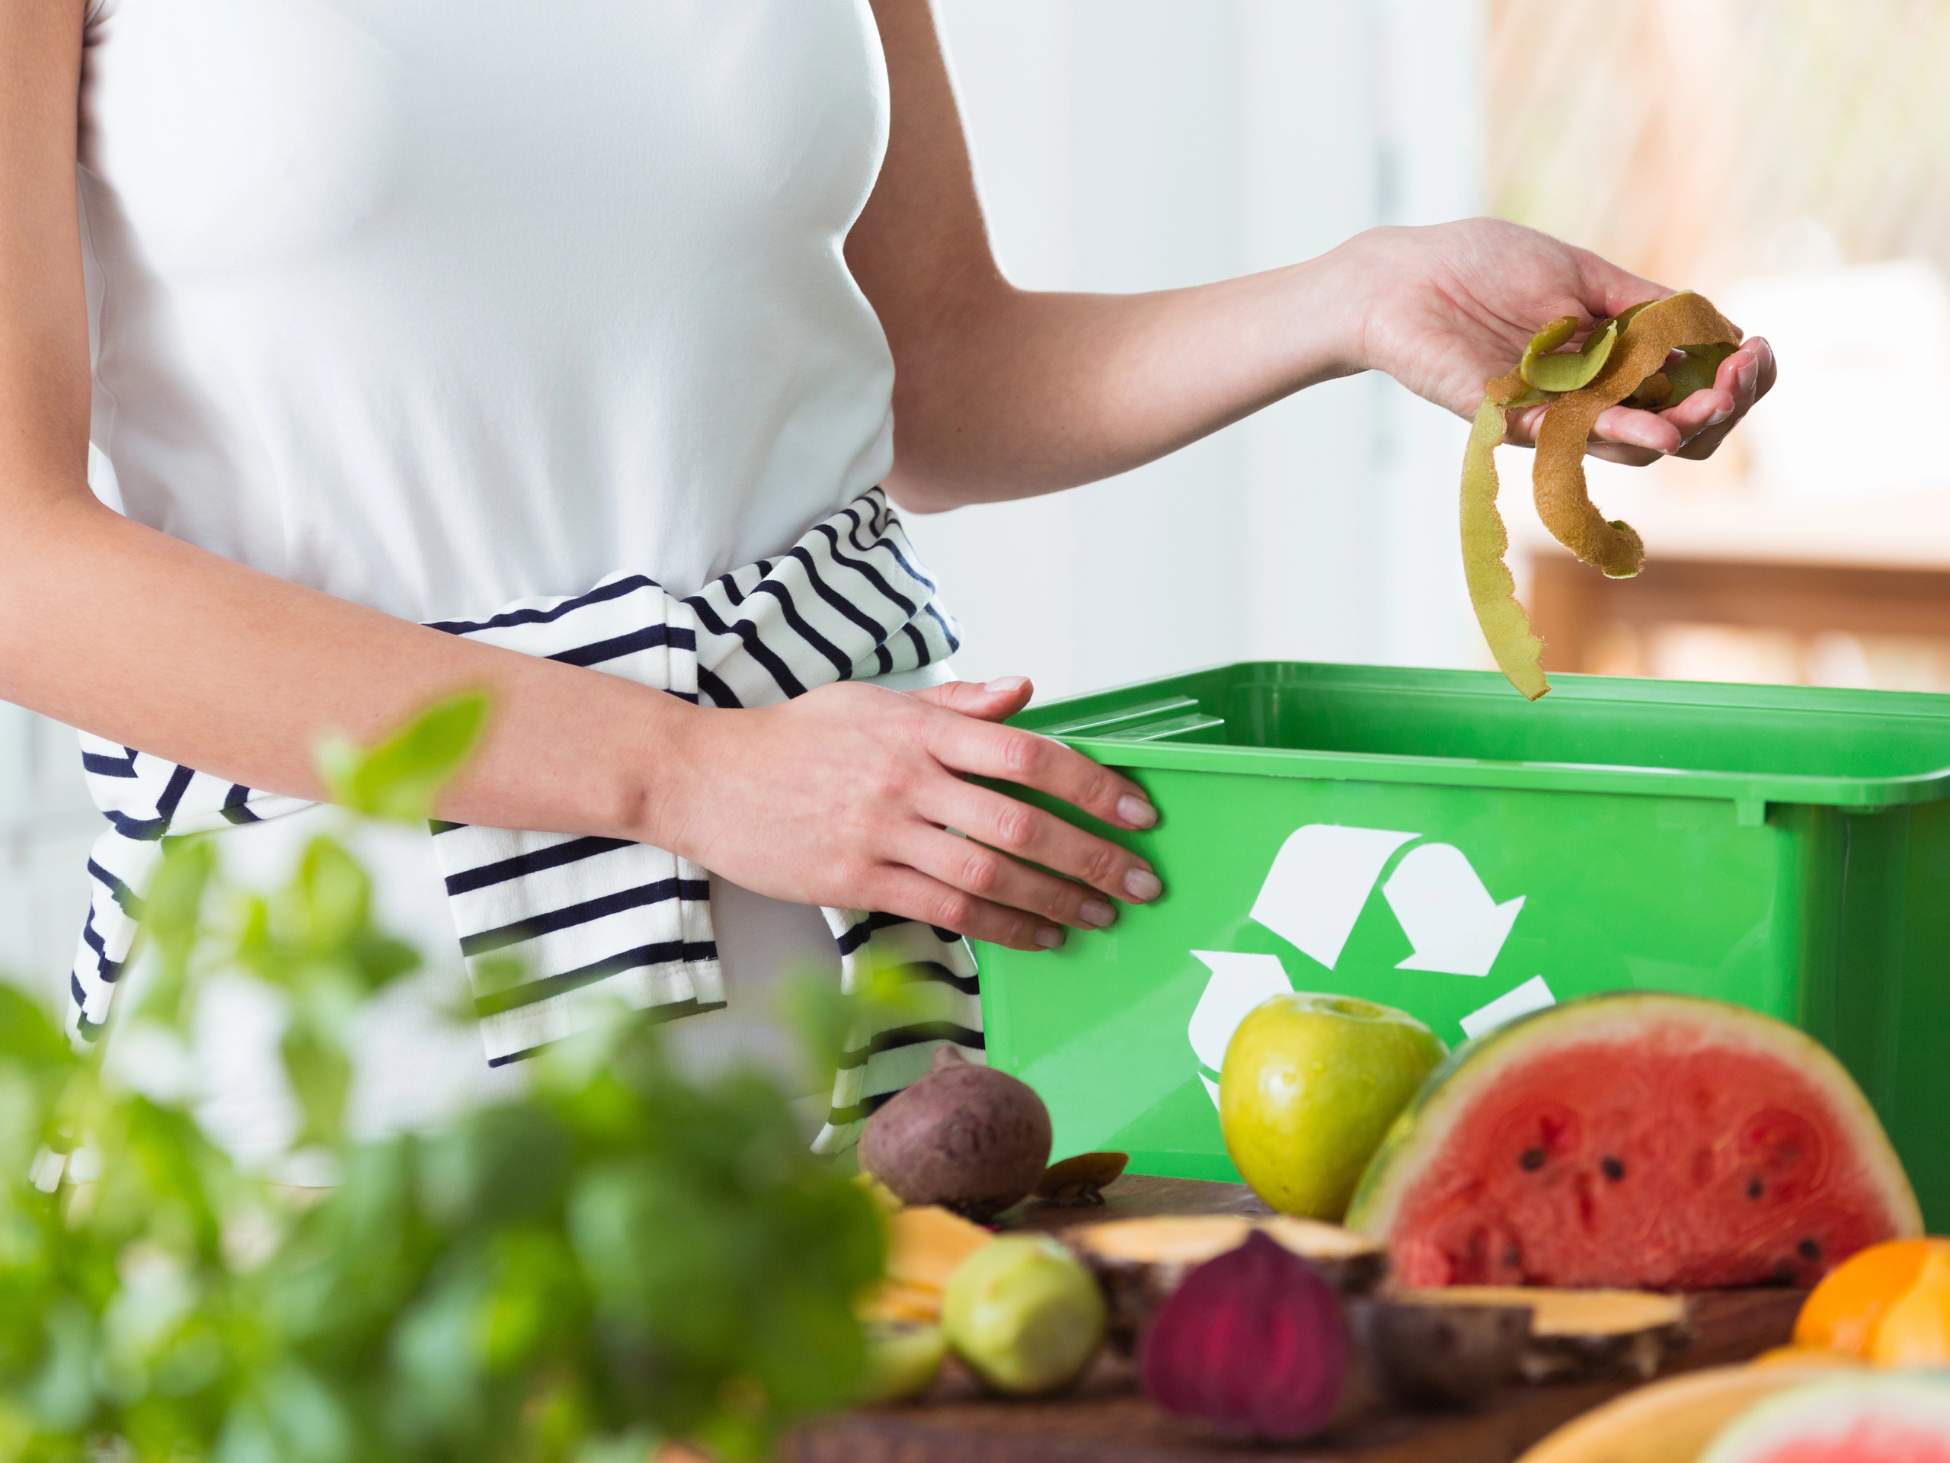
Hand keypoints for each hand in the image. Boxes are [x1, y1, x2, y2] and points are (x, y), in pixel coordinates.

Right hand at [659, 678, 1161, 951]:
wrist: (706, 777)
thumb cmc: (794, 737)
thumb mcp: (875, 702)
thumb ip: (956, 703)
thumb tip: (1026, 691)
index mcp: (921, 728)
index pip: (1027, 753)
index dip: (1091, 785)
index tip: (1137, 811)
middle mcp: (908, 778)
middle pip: (1022, 822)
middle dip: (1093, 856)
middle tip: (1141, 880)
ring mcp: (883, 832)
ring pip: (990, 875)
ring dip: (1057, 899)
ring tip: (1101, 914)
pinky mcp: (858, 879)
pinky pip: (946, 910)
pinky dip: (1002, 926)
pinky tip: (1040, 935)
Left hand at [1343, 219, 1775, 464]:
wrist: (1401, 276)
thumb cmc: (1480, 265)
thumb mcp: (1581, 272)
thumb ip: (1644, 302)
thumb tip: (1720, 328)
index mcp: (1613, 359)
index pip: (1691, 390)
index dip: (1736, 379)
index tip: (1756, 351)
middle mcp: (1588, 397)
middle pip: (1676, 431)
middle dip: (1720, 408)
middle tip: (1739, 378)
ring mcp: (1551, 414)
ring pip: (1633, 445)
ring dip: (1681, 427)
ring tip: (1710, 405)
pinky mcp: (1509, 421)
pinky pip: (1570, 439)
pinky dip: (1616, 433)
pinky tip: (1654, 426)